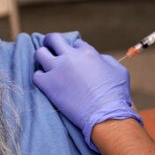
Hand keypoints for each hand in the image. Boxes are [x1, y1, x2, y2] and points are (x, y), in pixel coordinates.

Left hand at [34, 33, 140, 151]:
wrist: (105, 115)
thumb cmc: (116, 94)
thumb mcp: (119, 71)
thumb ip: (106, 60)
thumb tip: (98, 58)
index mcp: (87, 52)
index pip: (75, 43)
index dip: (75, 50)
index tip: (75, 58)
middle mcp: (70, 57)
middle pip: (52, 39)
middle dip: (51, 42)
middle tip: (52, 49)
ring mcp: (57, 70)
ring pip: (39, 53)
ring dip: (42, 57)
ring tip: (46, 64)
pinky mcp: (48, 85)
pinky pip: (36, 75)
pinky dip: (40, 77)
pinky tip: (46, 82)